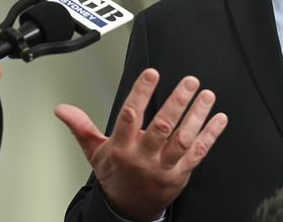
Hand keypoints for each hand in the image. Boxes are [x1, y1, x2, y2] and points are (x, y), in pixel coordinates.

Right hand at [55, 68, 227, 220]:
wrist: (129, 210)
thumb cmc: (115, 176)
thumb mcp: (95, 152)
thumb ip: (82, 127)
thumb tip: (62, 109)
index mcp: (122, 148)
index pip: (130, 116)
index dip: (141, 93)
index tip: (152, 73)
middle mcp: (143, 157)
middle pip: (162, 127)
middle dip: (177, 102)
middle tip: (189, 82)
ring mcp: (164, 166)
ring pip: (183, 139)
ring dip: (197, 116)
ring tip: (207, 95)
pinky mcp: (180, 174)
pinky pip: (198, 153)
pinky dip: (210, 135)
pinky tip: (219, 118)